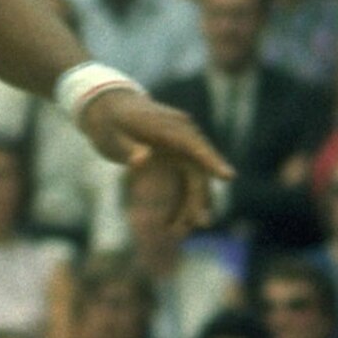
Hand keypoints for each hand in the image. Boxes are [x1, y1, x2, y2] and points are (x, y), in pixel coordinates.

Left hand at [77, 86, 232, 229]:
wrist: (108, 107)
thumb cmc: (109, 122)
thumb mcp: (111, 135)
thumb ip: (127, 148)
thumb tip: (143, 160)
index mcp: (168, 126)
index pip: (194, 145)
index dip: (211, 161)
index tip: (228, 177)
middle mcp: (181, 133)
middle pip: (198, 167)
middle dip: (201, 196)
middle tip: (202, 224)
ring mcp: (180, 144)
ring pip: (195, 176)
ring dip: (194, 202)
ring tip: (188, 230)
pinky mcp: (176, 154)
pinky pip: (187, 178)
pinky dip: (186, 198)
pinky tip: (183, 222)